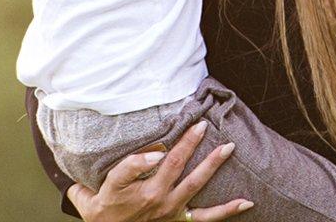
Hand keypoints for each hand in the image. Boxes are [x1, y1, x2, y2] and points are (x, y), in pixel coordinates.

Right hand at [72, 121, 252, 221]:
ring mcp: (169, 210)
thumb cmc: (101, 211)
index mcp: (129, 190)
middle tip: (201, 124)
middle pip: (173, 167)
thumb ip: (105, 170)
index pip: (134, 167)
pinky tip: (247, 201)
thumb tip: (115, 147)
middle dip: (188, 144)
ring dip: (211, 165)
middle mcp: (153, 199)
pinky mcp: (180, 220)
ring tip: (228, 148)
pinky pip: (207, 217)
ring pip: (194, 184)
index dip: (142, 159)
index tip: (155, 150)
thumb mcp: (89, 194)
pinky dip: (228, 210)